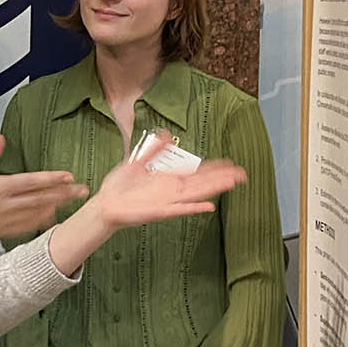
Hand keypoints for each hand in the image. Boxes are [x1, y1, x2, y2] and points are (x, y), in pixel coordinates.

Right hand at [0, 136, 88, 243]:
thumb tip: (1, 139)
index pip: (30, 183)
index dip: (51, 179)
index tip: (68, 175)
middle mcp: (3, 206)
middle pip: (40, 199)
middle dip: (63, 194)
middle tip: (83, 189)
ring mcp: (3, 221)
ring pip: (36, 214)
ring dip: (56, 207)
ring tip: (73, 200)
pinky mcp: (1, 231)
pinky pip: (26, 227)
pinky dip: (41, 221)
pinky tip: (51, 216)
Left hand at [90, 132, 245, 231]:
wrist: (106, 204)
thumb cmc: (120, 187)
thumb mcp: (137, 162)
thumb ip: (153, 150)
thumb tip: (165, 135)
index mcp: (168, 180)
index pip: (197, 173)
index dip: (214, 168)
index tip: (230, 164)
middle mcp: (171, 191)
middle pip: (202, 183)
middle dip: (221, 178)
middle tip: (241, 173)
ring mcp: (167, 202)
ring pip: (196, 194)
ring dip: (213, 189)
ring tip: (231, 184)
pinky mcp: (159, 212)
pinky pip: (179, 210)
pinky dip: (193, 208)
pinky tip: (208, 206)